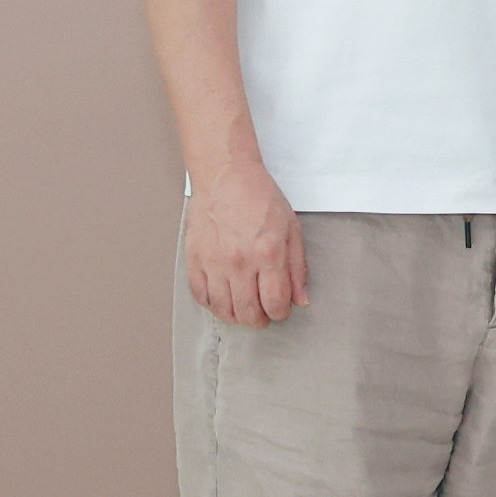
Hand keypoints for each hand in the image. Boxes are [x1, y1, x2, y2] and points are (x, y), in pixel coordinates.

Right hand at [186, 165, 306, 328]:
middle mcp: (240, 262)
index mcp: (268, 254)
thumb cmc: (259, 197)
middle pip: (248, 313)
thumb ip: (297, 268)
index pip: (275, 303)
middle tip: (262, 314)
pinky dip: (212, 304)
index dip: (280, 313)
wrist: (226, 176)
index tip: (280, 310)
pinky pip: (200, 295)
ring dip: (236, 317)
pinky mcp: (195, 259)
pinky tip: (222, 299)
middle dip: (259, 320)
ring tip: (243, 309)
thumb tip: (300, 299)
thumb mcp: (291, 228)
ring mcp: (214, 262)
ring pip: (223, 310)